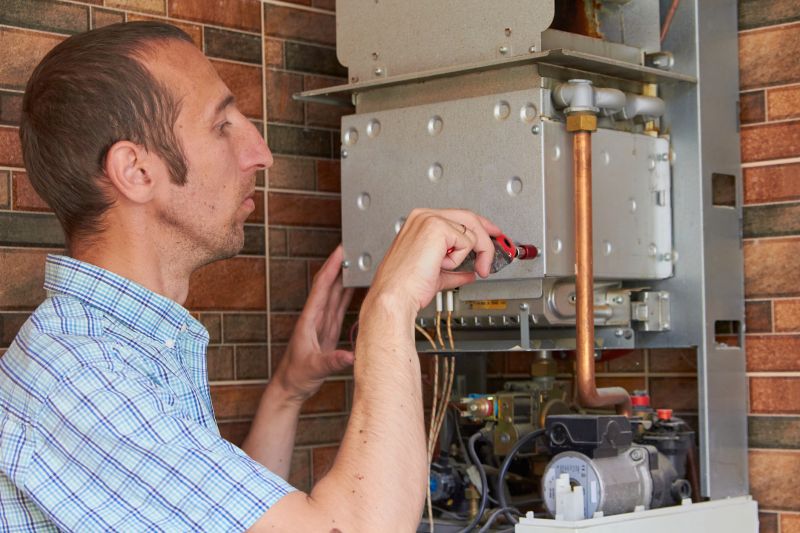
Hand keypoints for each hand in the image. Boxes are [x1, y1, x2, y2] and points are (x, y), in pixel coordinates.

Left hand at [273, 245, 354, 401]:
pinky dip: (347, 294)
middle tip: (352, 248)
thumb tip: (350, 356)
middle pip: (328, 285)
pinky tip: (355, 286)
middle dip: (339, 265)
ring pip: (334, 294)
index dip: (331, 268)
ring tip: (356, 262)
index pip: (321, 288)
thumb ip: (333, 361)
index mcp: (309, 320)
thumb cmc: (296, 376)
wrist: (290, 387)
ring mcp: (322, 323)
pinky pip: (339, 307)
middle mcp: (315, 318)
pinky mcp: (328, 331)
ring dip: (344, 277)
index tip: (340, 252)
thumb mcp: (315, 368)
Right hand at [367, 208, 500, 314]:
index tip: (492, 235)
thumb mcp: (436, 273)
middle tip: (494, 254)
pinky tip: (441, 266)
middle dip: (487, 237)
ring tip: (451, 269)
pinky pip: (467, 243)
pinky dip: (459, 260)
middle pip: (469, 218)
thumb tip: (469, 271)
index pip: (458, 217)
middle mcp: (423, 217)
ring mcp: (429, 220)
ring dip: (469, 256)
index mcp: (419, 222)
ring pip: (471, 232)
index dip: (479, 227)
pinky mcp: (437, 228)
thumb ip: (455, 268)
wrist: (395, 295)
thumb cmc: (405, 286)